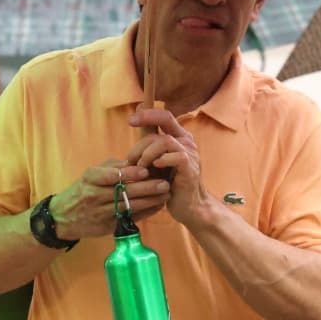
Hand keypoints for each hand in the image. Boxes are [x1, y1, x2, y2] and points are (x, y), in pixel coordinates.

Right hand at [49, 160, 169, 240]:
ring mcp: (101, 213)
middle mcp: (95, 195)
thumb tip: (138, 161)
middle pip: (123, 192)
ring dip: (150, 201)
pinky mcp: (108, 226)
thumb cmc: (83, 189)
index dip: (129, 174)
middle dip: (146, 188)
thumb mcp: (92, 174)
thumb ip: (114, 167)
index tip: (145, 171)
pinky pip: (130, 218)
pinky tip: (158, 206)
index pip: (111, 176)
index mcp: (90, 178)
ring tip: (166, 194)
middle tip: (164, 183)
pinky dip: (145, 212)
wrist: (63, 217)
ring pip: (129, 206)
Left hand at [126, 109, 206, 226]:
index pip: (164, 116)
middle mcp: (186, 141)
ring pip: (165, 141)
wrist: (188, 205)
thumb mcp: (155, 161)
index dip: (147, 114)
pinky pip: (175, 156)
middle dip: (139, 145)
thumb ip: (147, 144)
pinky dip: (161, 161)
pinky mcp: (190, 167)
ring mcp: (190, 153)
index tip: (130, 120)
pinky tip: (154, 169)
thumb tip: (132, 121)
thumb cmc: (169, 182)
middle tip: (130, 161)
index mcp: (178, 136)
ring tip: (140, 167)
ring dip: (147, 154)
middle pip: (159, 131)